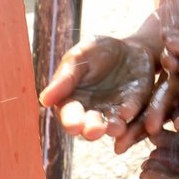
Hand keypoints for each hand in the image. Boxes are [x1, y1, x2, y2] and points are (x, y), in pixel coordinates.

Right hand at [39, 35, 157, 145]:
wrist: (129, 47)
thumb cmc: (96, 51)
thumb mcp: (79, 57)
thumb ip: (65, 78)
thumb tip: (44, 100)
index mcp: (72, 100)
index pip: (69, 114)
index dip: (71, 121)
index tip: (74, 125)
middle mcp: (92, 111)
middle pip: (89, 126)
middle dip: (91, 130)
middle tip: (94, 131)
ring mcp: (113, 111)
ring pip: (112, 125)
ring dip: (113, 128)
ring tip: (114, 128)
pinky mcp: (134, 106)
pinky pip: (133, 113)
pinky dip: (131, 114)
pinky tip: (129, 112)